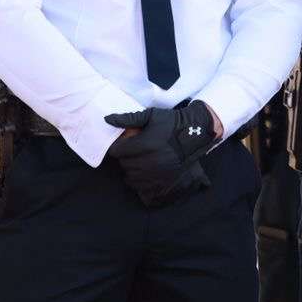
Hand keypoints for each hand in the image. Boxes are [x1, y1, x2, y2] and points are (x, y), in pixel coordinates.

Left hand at [102, 102, 219, 206]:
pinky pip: (140, 186)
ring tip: (141, 159)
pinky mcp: (161, 182)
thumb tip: (107, 120)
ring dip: (132, 168)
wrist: (195, 135)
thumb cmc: (171, 123)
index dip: (120, 146)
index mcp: (145, 144)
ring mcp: (156, 174)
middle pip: (124, 164)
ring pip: (130, 176)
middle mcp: (149, 161)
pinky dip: (139, 179)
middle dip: (126, 156)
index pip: (117, 151)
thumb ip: (128, 118)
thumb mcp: (151, 116)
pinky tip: (146, 170)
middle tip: (136, 149)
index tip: (127, 143)